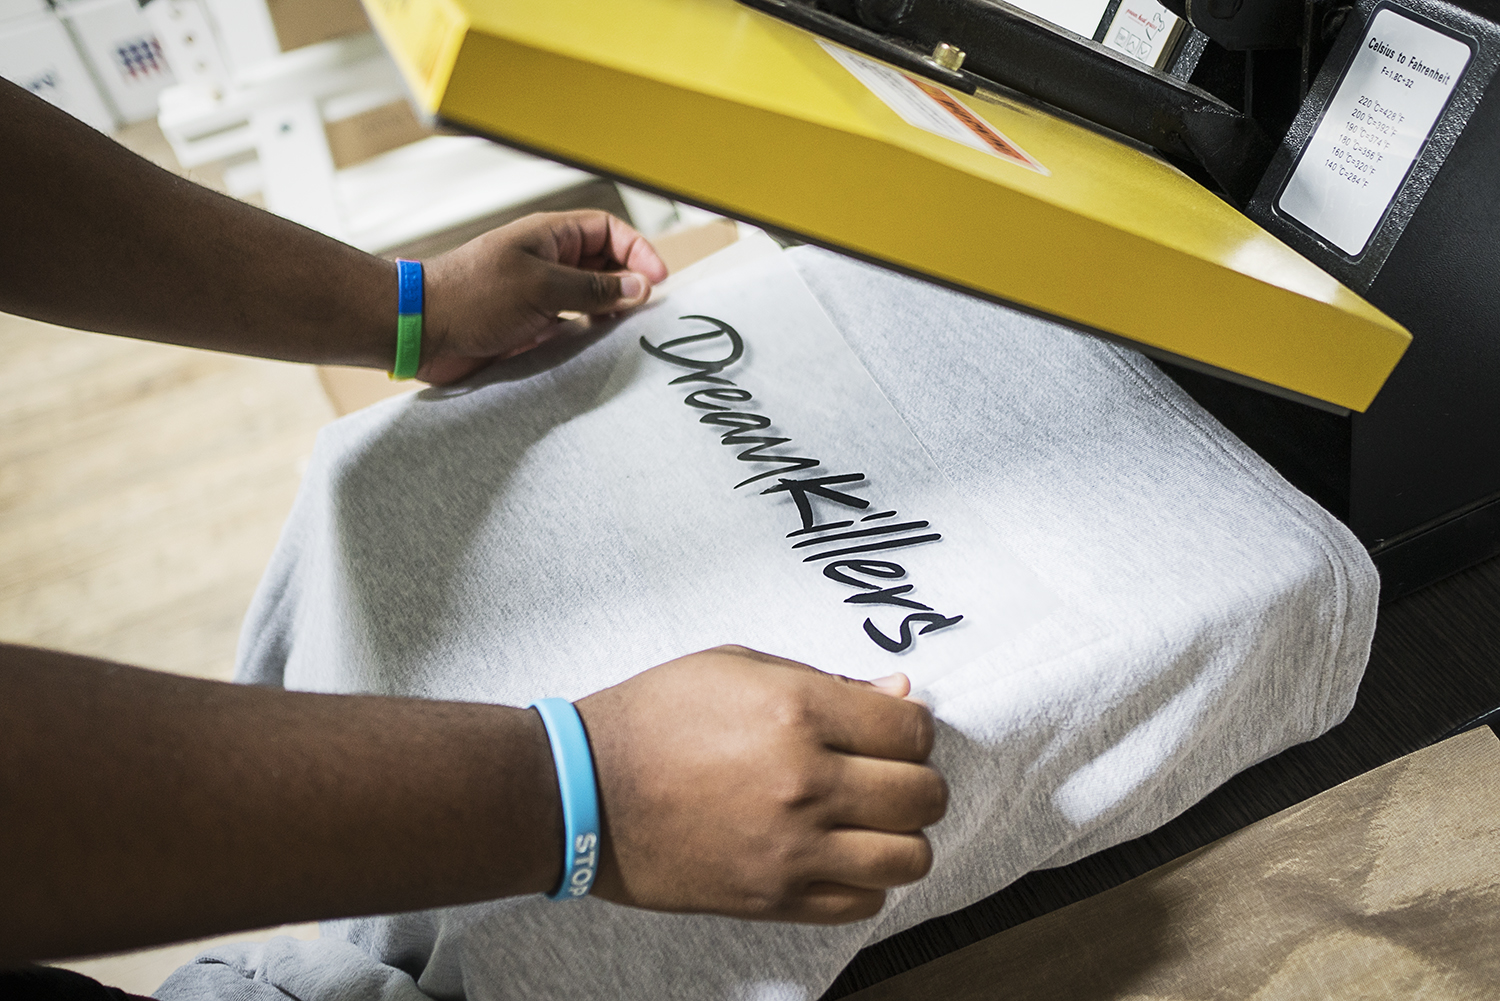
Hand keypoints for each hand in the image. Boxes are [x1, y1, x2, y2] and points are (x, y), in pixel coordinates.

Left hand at [419, 210, 667, 383]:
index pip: (608, 231)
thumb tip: (639, 286)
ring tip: (625, 330)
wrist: (422, 330)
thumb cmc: (472, 297)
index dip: (637, 251)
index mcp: (550, 237)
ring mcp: (540, 295)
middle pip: (605, 264)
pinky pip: (573, 327)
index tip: (657, 279)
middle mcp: (548, 262)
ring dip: (611, 312)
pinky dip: (590, 334)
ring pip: (591, 298)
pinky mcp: (532, 326)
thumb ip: (593, 289)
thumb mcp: (542, 288)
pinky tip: (597, 347)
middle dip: (629, 283)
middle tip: (645, 310)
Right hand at [575, 645, 947, 923]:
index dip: (913, 725)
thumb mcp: (736, 666)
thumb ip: (825, 679)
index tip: (896, 728)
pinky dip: (867, 880)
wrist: (583, 791)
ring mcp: (792, 848)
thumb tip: (896, 692)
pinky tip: (841, 854)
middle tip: (891, 772)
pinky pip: (863, 902)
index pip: (910, 728)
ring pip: (909, 857)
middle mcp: (805, 782)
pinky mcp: (773, 897)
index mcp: (796, 711)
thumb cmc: (651, 718)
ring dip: (903, 835)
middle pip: (922, 794)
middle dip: (918, 779)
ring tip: (874, 820)